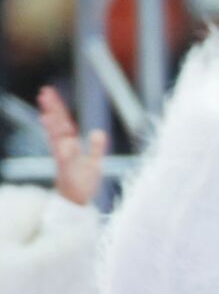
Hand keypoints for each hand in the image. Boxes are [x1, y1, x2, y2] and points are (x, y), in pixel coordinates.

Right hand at [38, 86, 106, 205]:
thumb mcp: (94, 162)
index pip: (64, 123)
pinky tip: (65, 140)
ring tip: (46, 111)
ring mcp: (64, 158)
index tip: (50, 93)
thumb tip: (98, 131)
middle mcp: (64, 149)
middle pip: (58, 125)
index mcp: (71, 145)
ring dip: (52, 126)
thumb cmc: (83, 183)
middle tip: (44, 92)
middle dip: (52, 109)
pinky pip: (65, 158)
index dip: (58, 108)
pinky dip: (65, 150)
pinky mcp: (66, 170)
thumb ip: (97, 147)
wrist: (77, 201)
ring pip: (56, 138)